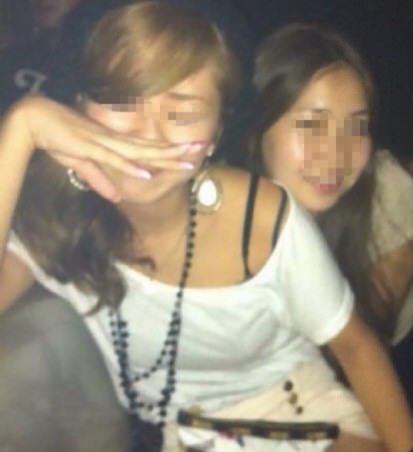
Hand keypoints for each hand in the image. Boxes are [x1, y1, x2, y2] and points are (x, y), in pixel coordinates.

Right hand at [14, 96, 197, 200]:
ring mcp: (107, 144)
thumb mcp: (83, 165)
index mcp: (116, 145)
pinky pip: (115, 160)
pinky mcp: (92, 148)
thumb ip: (100, 180)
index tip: (190, 154)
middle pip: (153, 149)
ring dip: (164, 157)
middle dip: (178, 151)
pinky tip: (147, 172)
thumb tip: (116, 197)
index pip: (148, 150)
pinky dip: (131, 166)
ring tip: (187, 159)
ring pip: (141, 152)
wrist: (37, 121)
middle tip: (204, 149)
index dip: (169, 153)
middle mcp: (116, 142)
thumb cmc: (59, 139)